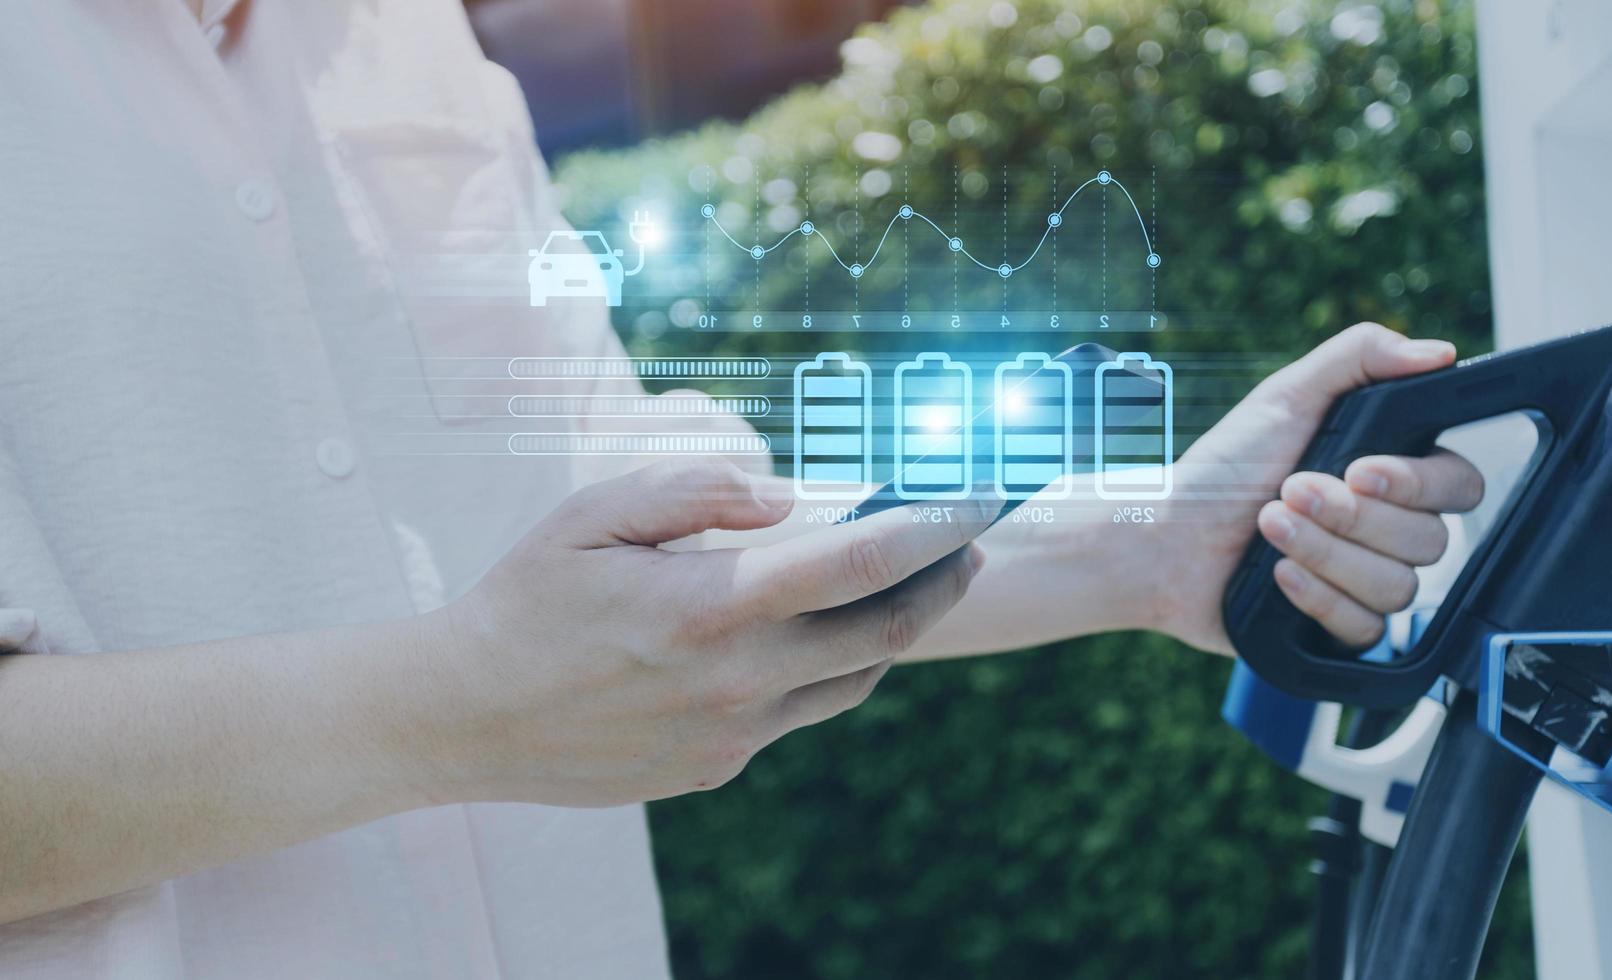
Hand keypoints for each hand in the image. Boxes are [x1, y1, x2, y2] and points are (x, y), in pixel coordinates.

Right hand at [418, 459, 991, 806]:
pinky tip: (830, 632)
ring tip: (917, 581)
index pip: (859, 561)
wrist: (465, 717)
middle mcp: (738, 680)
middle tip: (973, 538)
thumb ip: (694, 492)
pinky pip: (804, 712)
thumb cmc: (527, 598)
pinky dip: (836, 667)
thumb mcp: (594, 515)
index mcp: (711, 607)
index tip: (980, 495)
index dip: (934, 524)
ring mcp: (733, 734)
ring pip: (857, 679)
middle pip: (887, 630)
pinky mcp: (718, 766)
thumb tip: (785, 497)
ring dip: (900, 628)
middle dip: (945, 578)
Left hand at [1151, 323, 1482, 652]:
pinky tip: (1278, 575)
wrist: (1166, 537)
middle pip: (1431, 541)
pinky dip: (1320, 598)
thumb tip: (1438, 351)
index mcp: (1389, 473)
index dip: (1417, 483)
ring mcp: (1365, 580)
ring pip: (1397, 587)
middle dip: (1350, 517)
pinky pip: (1367, 630)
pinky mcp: (1339, 626)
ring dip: (1325, 553)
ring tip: (1269, 528)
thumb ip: (1361, 357)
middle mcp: (1387, 529)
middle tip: (1288, 492)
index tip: (1359, 469)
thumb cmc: (1222, 467)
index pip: (1460, 485)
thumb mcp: (1285, 396)